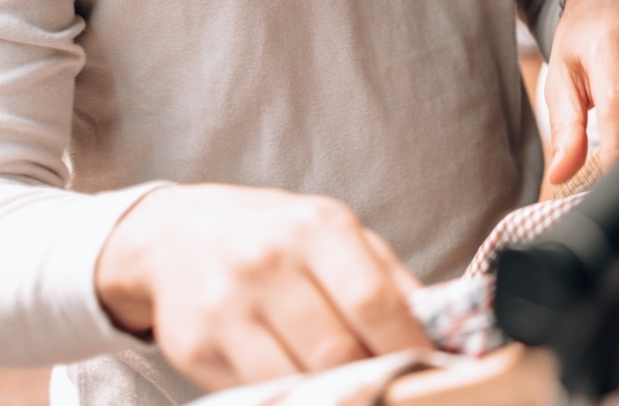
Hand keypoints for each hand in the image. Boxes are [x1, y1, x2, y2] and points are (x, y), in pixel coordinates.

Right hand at [94, 184, 429, 389]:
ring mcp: (226, 308)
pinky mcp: (195, 347)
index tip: (432, 368)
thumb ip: (387, 279)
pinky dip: (288, 397)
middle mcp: (267, 264)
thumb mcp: (336, 234)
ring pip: (295, 378)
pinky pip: (255, 391)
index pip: (372, 301)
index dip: (407, 344)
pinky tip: (305, 388)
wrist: (178, 236)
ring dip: (333, 393)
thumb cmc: (276, 236)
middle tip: (394, 387)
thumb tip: (440, 329)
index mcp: (315, 229)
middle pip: (335, 349)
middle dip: (373, 376)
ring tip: (354, 389)